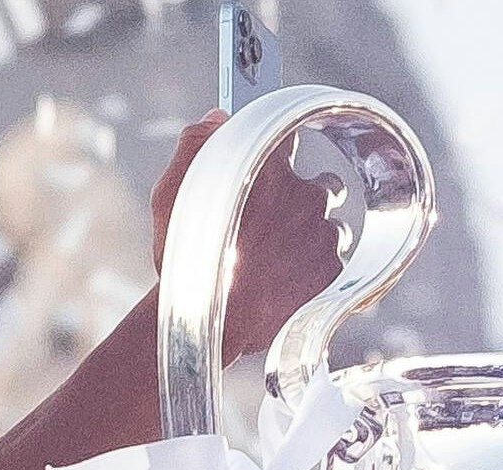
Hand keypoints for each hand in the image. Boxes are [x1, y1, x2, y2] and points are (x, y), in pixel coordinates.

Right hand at [148, 110, 344, 361]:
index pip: (288, 132)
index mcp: (270, 166)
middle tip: (276, 221)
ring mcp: (323, 233)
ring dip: (312, 235)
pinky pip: (332, 262)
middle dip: (305, 198)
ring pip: (331, 225)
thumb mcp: (170, 193)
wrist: (213, 320)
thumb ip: (195, 145)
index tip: (271, 161)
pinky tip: (287, 280)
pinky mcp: (332, 270)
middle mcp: (306, 194)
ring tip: (280, 258)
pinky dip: (315, 269)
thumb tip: (219, 117)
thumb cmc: (187, 257)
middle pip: (323, 183)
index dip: (278, 149)